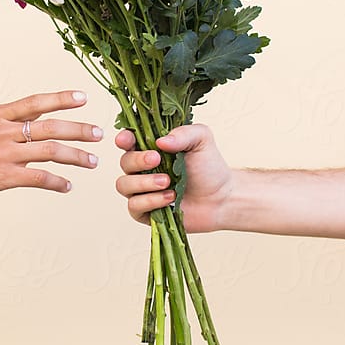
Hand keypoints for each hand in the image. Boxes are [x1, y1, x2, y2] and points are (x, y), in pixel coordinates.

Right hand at [0, 90, 101, 210]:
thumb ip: (5, 123)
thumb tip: (31, 120)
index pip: (36, 102)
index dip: (61, 99)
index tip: (84, 98)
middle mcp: (3, 130)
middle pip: (51, 126)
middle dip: (79, 130)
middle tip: (100, 134)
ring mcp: (3, 153)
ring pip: (51, 151)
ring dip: (76, 157)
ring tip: (92, 162)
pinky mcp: (1, 177)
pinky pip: (38, 178)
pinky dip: (57, 182)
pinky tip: (67, 187)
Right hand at [114, 124, 234, 232]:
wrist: (221, 198)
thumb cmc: (209, 167)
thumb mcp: (201, 140)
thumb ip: (183, 133)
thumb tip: (160, 141)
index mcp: (151, 148)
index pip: (128, 141)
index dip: (123, 139)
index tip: (126, 139)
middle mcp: (142, 168)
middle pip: (124, 162)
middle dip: (138, 160)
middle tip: (157, 159)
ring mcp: (142, 190)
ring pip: (124, 185)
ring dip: (144, 183)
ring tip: (167, 182)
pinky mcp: (145, 211)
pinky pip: (134, 206)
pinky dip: (150, 201)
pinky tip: (170, 198)